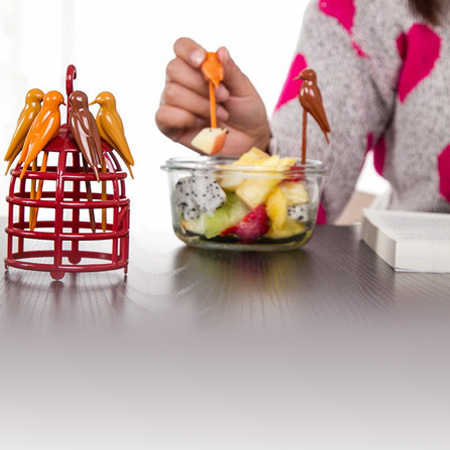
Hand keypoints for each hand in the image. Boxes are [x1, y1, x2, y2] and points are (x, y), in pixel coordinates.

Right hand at [155, 37, 270, 155]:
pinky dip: (185, 118)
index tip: (202, 61)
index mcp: (197, 67)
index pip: (181, 47)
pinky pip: (164, 115)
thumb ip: (230, 70)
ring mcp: (174, 104)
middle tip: (223, 97)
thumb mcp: (243, 88)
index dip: (188, 50)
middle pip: (174, 69)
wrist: (248, 139)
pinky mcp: (169, 126)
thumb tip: (221, 51)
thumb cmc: (245, 112)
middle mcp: (181, 83)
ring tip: (219, 114)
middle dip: (200, 84)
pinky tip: (200, 123)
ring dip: (200, 105)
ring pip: (172, 93)